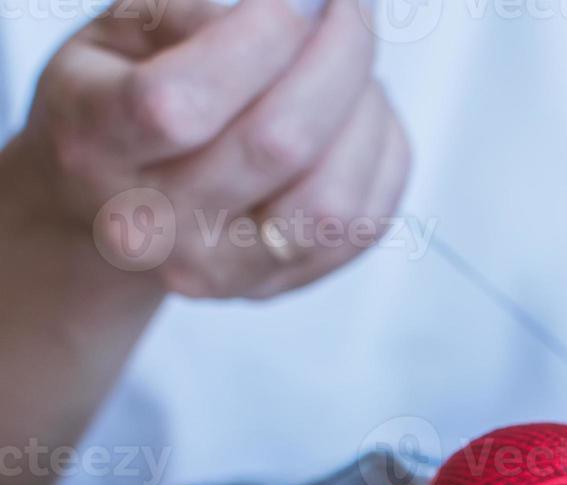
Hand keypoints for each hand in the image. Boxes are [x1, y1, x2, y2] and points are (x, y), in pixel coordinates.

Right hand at [19, 0, 409, 299]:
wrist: (109, 207)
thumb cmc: (121, 99)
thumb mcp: (121, 34)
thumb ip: (193, 13)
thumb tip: (299, 12)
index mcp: (95, 145)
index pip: (180, 104)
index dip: (258, 37)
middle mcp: (154, 226)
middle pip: (278, 145)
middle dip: (337, 59)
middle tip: (350, 9)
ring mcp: (223, 270)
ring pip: (335, 199)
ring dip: (366, 114)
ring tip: (353, 66)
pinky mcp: (281, 284)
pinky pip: (365, 221)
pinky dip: (381, 156)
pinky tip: (361, 115)